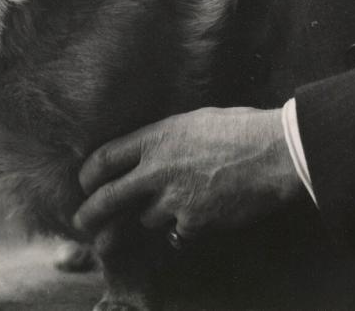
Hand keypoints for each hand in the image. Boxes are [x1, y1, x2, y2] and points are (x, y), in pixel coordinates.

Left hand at [73, 106, 302, 246]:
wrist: (273, 153)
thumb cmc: (239, 128)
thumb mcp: (192, 121)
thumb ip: (166, 138)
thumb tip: (152, 149)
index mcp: (155, 137)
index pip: (105, 158)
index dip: (88, 174)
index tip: (84, 184)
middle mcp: (157, 170)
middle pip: (108, 198)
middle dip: (89, 215)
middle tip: (81, 225)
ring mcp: (173, 200)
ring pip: (145, 219)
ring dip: (152, 217)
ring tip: (170, 207)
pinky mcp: (192, 225)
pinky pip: (176, 233)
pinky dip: (182, 229)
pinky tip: (198, 217)